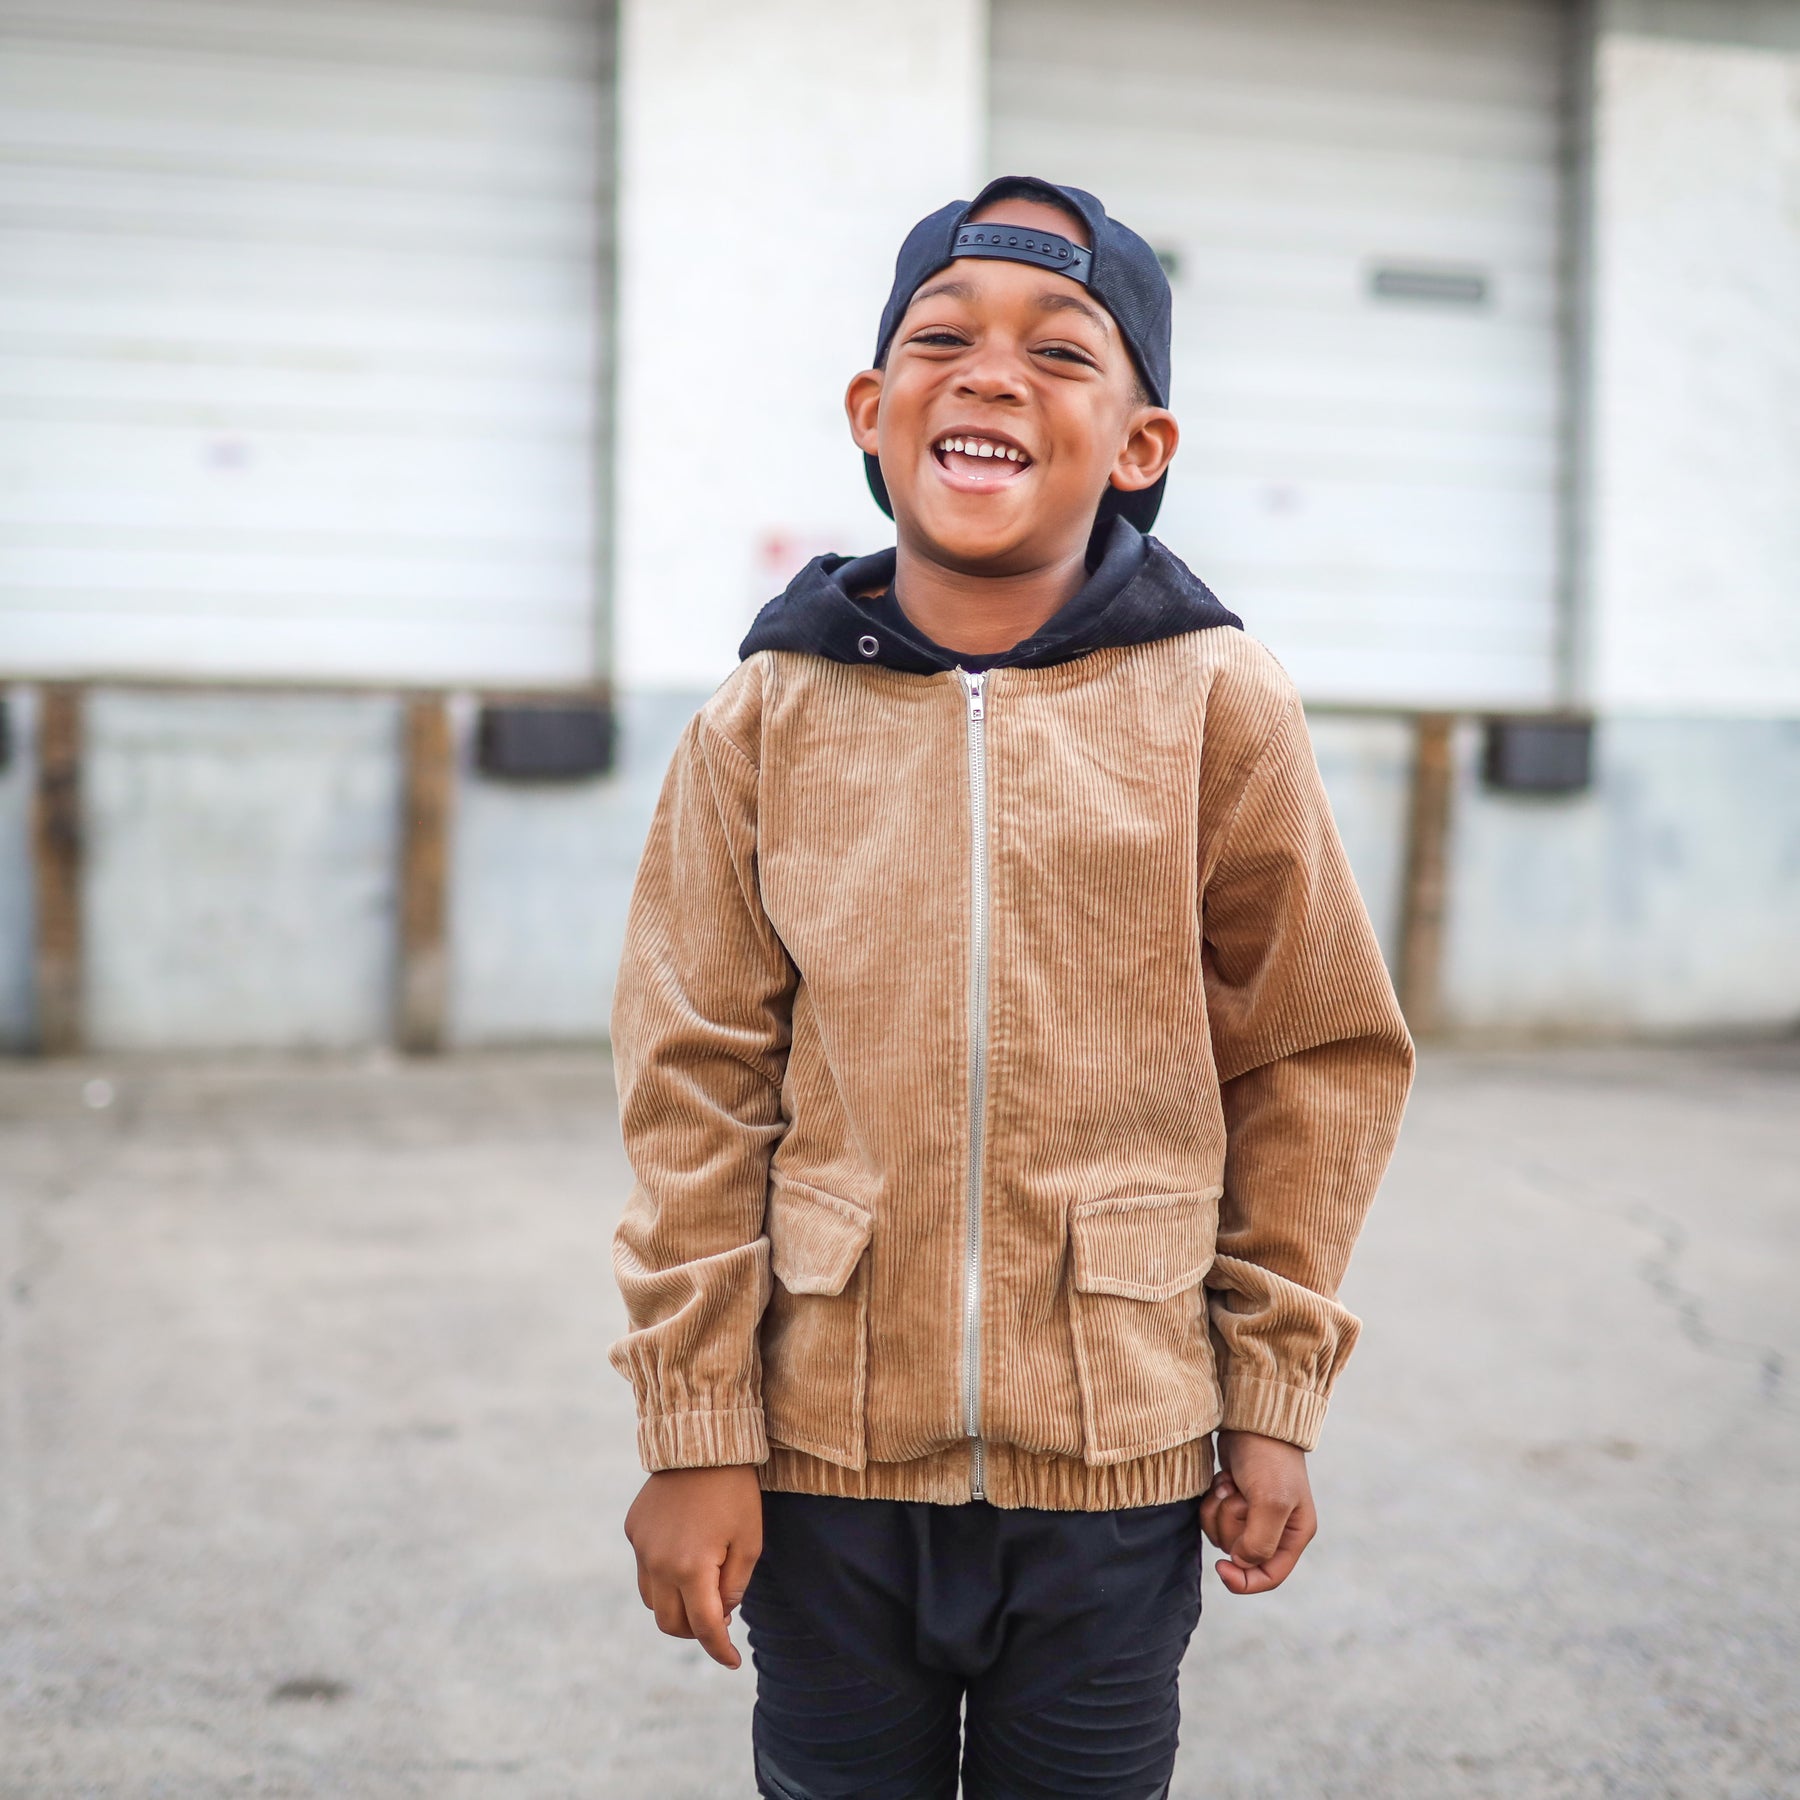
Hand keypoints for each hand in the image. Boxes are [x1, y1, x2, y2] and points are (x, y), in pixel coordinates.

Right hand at [623, 1465, 763, 1668]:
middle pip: (670, 1623)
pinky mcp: (633, 1529)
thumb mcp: (749, 1541)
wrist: (703, 1441)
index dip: (720, 1650)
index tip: (733, 1661)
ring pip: (652, 1600)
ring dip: (675, 1606)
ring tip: (701, 1590)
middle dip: (695, 1631)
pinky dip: (662, 1575)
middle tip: (719, 1619)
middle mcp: (658, 1563)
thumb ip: (735, 1587)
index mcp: (691, 1569)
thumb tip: (720, 1615)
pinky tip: (684, 1556)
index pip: (704, 1627)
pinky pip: (644, 1568)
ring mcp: (641, 1546)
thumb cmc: (735, 1491)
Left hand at [1198, 1428, 1316, 1595]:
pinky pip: (1212, 1518)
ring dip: (1219, 1510)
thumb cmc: (1268, 1458)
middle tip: (1239, 1496)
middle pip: (1240, 1554)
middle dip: (1231, 1525)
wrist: (1251, 1418)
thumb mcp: (1270, 1502)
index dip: (1245, 1581)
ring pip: (1222, 1536)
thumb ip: (1259, 1541)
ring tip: (1231, 1484)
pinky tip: (1223, 1480)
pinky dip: (1212, 1501)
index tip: (1222, 1568)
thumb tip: (1241, 1563)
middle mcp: (1275, 1528)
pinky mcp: (1233, 1499)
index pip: (1270, 1576)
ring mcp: (1252, 1514)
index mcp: (1294, 1534)